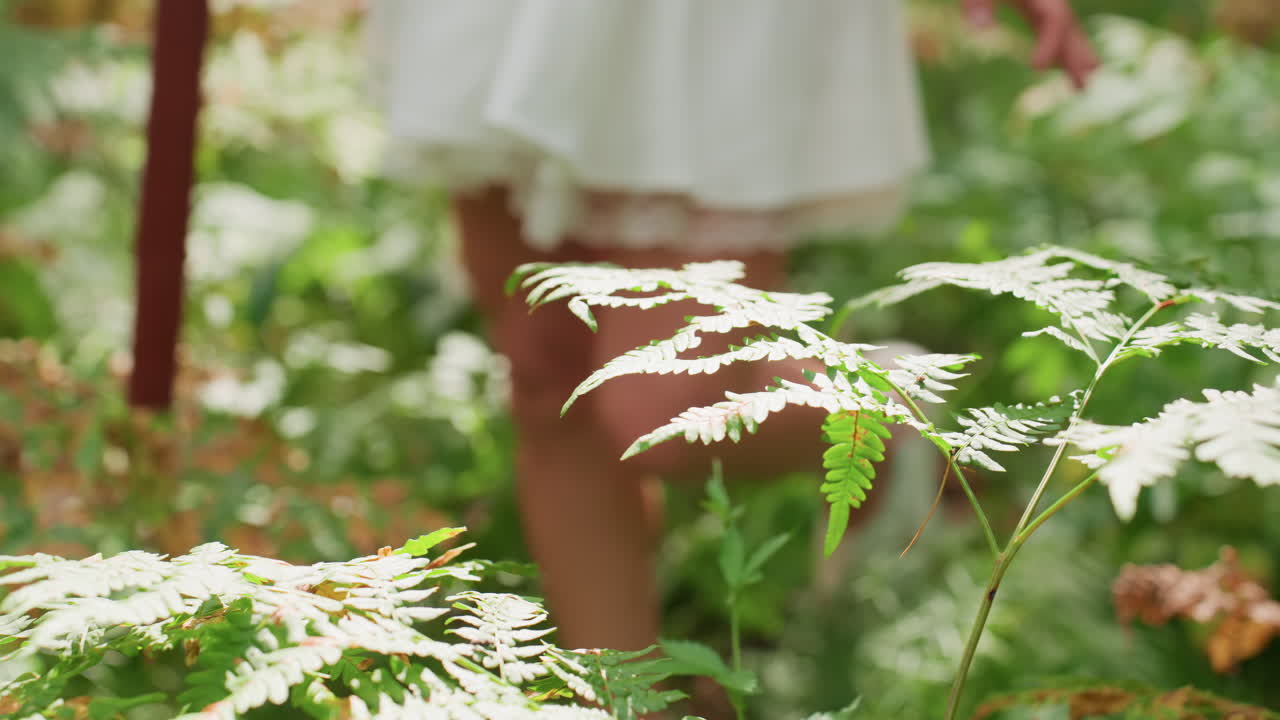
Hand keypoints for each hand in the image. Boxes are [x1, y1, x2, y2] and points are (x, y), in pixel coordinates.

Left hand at [961, 0, 1098, 88]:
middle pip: (1068, 25)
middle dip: (1076, 55)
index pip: (1056, 17)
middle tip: (1086, 83)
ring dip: (1072, 56)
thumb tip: (981, 29)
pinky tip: (1055, 66)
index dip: (1050, 42)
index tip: (1037, 68)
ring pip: (1062, 28)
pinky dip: (1052, 45)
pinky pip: (1047, 27)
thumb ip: (977, 1)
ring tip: (1083, 85)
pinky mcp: (1029, 3)